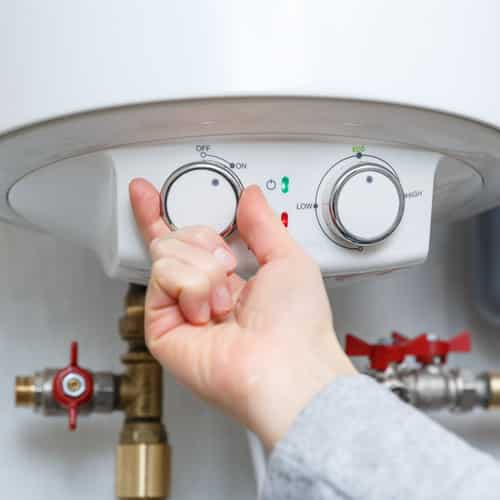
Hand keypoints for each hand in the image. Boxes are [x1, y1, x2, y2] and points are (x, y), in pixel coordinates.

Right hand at [129, 179, 356, 448]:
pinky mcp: (162, 326)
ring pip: (168, 251)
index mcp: (228, 279)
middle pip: (175, 238)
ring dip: (207, 271)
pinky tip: (208, 314)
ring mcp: (180, 309)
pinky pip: (163, 275)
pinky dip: (194, 287)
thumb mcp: (289, 258)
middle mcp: (201, 293)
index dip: (164, 216)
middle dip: (206, 242)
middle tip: (230, 267)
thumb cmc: (297, 325)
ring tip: (224, 304)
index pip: (187, 241)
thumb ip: (263, 222)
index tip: (149, 195)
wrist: (286, 366)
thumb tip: (249, 196)